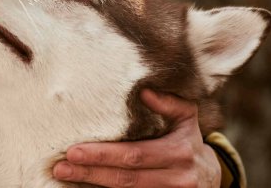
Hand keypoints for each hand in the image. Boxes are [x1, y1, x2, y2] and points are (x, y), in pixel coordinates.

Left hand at [52, 89, 220, 186]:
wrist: (210, 177)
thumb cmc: (188, 141)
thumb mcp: (187, 118)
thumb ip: (170, 104)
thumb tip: (144, 91)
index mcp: (178, 154)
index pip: (134, 155)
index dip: (103, 154)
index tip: (73, 151)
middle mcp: (175, 179)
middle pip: (125, 179)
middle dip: (90, 173)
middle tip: (60, 166)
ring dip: (93, 185)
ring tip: (65, 176)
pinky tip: (84, 187)